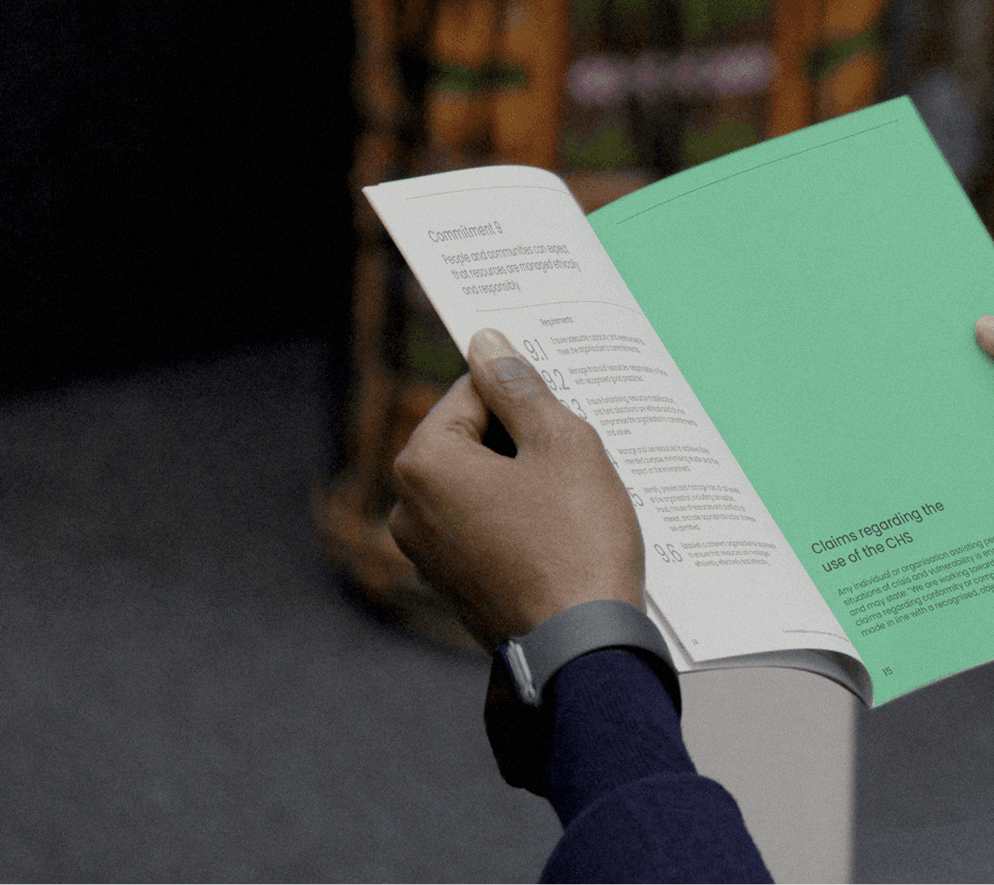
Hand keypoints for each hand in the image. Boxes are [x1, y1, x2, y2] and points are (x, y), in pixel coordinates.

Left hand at [388, 329, 643, 648]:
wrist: (583, 650)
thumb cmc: (575, 541)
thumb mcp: (563, 445)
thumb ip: (521, 389)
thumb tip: (488, 343)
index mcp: (424, 463)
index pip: (474, 390)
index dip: (526, 393)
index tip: (565, 407)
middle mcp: (409, 508)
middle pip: (474, 437)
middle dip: (525, 436)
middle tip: (579, 451)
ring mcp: (429, 553)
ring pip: (484, 483)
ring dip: (529, 477)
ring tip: (579, 496)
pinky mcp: (456, 585)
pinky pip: (488, 526)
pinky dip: (524, 518)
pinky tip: (566, 530)